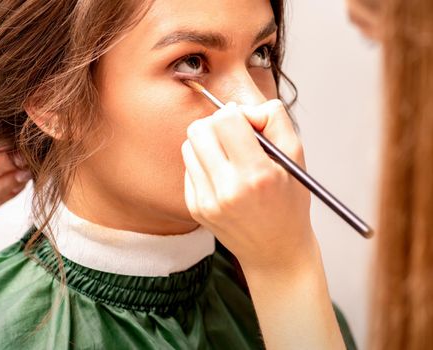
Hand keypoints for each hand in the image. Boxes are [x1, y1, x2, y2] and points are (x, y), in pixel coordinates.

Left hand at [182, 100, 345, 348]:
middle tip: (234, 139)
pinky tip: (222, 178)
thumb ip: (274, 120)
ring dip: (207, 144)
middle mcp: (227, 190)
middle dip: (216, 125)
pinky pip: (187, 167)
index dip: (236, 114)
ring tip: (229, 158)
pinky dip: (202, 164)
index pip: (225, 119)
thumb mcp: (296, 157)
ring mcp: (207, 202)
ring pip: (188, 146)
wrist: (275, 252)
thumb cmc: (289, 204)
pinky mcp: (195, 208)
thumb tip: (242, 108)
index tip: (248, 126)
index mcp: (256, 175)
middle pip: (199, 129)